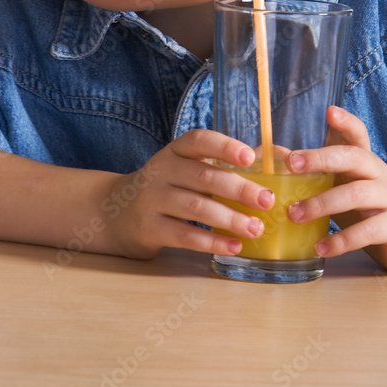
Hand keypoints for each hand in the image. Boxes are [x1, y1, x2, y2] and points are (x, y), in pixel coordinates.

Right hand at [105, 130, 274, 259]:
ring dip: (230, 219)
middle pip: (203, 177)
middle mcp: (161, 171)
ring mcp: (152, 200)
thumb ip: (219, 166)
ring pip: (196, 208)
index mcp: (174, 151)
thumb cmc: (166, 188)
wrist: (117, 213)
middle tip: (267, 201)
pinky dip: (213, 242)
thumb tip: (270, 160)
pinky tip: (234, 246)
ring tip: (256, 228)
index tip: (249, 156)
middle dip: (239, 189)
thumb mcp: (183, 169)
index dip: (224, 146)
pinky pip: (185, 236)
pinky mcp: (149, 228)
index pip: (198, 140)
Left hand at [286, 106, 386, 272]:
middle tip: (292, 164)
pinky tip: (321, 248)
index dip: (346, 122)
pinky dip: (342, 240)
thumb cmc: (367, 206)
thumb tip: (274, 154)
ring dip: (322, 204)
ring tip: (294, 215)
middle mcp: (379, 173)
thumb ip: (316, 170)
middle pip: (353, 157)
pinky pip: (367, 231)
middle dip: (321, 158)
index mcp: (364, 159)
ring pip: (356, 194)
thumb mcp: (343, 184)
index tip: (330, 111)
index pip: (358, 134)